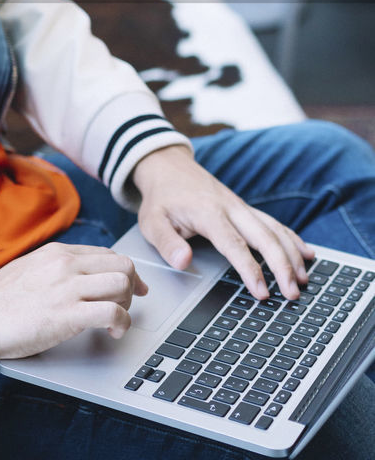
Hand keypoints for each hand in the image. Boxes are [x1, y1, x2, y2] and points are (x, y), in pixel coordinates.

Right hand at [0, 242, 147, 361]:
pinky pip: (112, 312)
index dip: (124, 271)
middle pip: (122, 264)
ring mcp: (68, 288)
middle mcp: (66, 264)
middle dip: (132, 285)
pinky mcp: (69, 315)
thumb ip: (51, 268)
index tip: (130, 286)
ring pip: (122, 283)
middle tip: (127, 305)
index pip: (105, 254)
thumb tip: (70, 276)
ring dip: (127, 305)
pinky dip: (122, 323)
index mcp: (56, 253)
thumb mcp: (25, 268)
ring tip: (117, 320)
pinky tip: (113, 333)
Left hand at [131, 145, 313, 299]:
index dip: (250, 269)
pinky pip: (274, 222)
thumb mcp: (151, 221)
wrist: (167, 166)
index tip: (262, 293)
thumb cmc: (161, 197)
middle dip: (282, 266)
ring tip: (304, 280)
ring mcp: (241, 206)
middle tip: (293, 294)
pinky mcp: (245, 208)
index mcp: (208, 213)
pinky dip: (292, 238)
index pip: (234, 244)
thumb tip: (183, 262)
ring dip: (292, 254)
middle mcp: (231, 208)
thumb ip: (166, 242)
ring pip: (274, 229)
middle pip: (264, 236)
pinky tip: (307, 254)